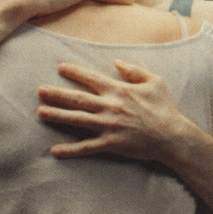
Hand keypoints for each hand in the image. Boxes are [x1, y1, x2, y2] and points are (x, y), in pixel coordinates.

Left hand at [36, 59, 186, 160]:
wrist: (172, 136)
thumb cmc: (165, 108)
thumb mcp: (155, 81)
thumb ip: (134, 70)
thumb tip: (116, 62)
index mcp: (118, 90)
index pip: (91, 78)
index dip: (74, 72)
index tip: (60, 68)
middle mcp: (110, 107)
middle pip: (77, 99)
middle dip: (57, 94)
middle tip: (40, 90)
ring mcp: (108, 126)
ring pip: (77, 120)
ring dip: (57, 116)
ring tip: (40, 112)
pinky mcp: (110, 144)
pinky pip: (86, 147)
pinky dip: (70, 150)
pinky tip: (54, 150)